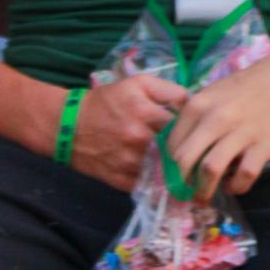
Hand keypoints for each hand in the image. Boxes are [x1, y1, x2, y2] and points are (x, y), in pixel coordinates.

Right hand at [69, 73, 188, 193]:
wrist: (70, 126)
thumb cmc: (107, 101)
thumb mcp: (138, 83)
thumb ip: (169, 90)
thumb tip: (194, 104)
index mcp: (144, 113)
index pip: (184, 125)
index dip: (194, 127)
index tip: (199, 129)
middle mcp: (138, 141)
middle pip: (177, 151)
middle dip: (189, 150)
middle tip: (197, 149)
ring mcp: (129, 164)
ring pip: (165, 172)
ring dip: (176, 169)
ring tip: (185, 163)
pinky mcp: (121, 182)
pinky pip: (149, 186)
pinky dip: (158, 182)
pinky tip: (166, 177)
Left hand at [165, 54, 269, 198]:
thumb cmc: (243, 90)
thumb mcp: (212, 94)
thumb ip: (192, 118)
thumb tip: (173, 150)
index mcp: (198, 105)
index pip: (172, 145)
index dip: (169, 166)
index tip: (174, 175)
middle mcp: (216, 118)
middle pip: (185, 160)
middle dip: (181, 182)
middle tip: (184, 192)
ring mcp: (241, 132)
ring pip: (211, 170)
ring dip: (204, 190)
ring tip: (203, 197)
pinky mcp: (263, 146)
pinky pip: (244, 176)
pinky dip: (236, 187)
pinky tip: (233, 185)